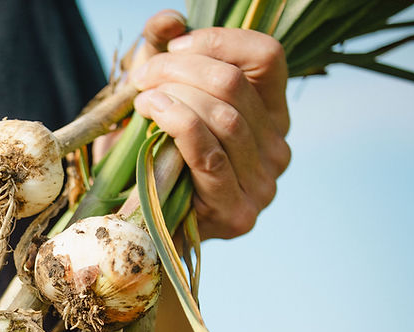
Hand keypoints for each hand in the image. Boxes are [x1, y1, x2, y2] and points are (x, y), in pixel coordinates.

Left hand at [128, 11, 291, 239]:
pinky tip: (151, 113)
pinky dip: (177, 124)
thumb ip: (162, 54)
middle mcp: (278, 148)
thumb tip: (167, 20)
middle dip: (181, 69)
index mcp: (271, 115)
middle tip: (142, 74)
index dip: (219, 41)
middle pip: (236, 84)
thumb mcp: (156, 97)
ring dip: (174, 96)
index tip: (174, 46)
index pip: (268, 57)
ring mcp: (263, 184)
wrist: (136, 229)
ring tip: (141, 96)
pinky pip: (209, 153)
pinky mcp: (237, 211)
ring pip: (224, 116)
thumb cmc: (149, 159)